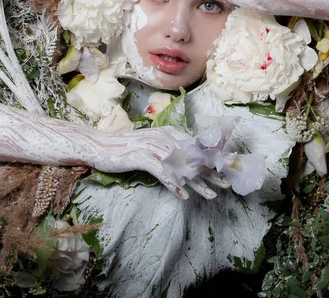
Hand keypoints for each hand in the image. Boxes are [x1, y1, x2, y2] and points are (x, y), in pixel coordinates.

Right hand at [98, 126, 229, 199]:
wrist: (102, 146)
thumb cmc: (128, 148)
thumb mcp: (152, 144)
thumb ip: (169, 148)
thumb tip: (187, 159)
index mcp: (168, 132)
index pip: (195, 145)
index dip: (212, 158)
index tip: (225, 170)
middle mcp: (164, 137)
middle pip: (192, 156)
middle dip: (211, 171)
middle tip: (226, 183)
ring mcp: (154, 146)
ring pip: (181, 166)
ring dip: (197, 182)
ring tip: (211, 194)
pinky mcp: (143, 157)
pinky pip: (163, 173)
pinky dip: (174, 185)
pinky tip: (183, 196)